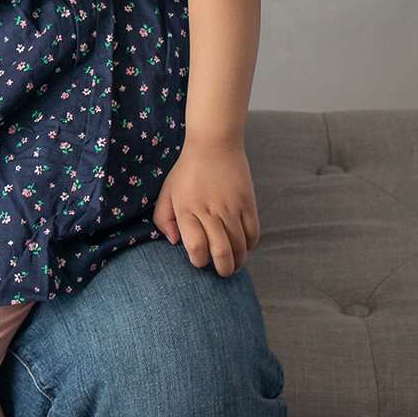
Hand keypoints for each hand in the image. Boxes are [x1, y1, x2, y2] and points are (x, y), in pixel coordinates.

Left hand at [154, 136, 259, 276]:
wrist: (214, 144)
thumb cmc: (187, 171)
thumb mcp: (167, 192)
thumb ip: (163, 219)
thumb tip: (174, 242)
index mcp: (187, 209)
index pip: (196, 247)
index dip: (199, 261)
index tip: (199, 260)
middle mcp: (210, 211)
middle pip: (221, 253)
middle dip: (222, 269)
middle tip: (221, 271)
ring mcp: (231, 208)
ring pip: (240, 247)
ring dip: (238, 261)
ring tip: (233, 264)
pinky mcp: (248, 204)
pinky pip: (253, 234)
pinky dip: (250, 245)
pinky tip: (243, 246)